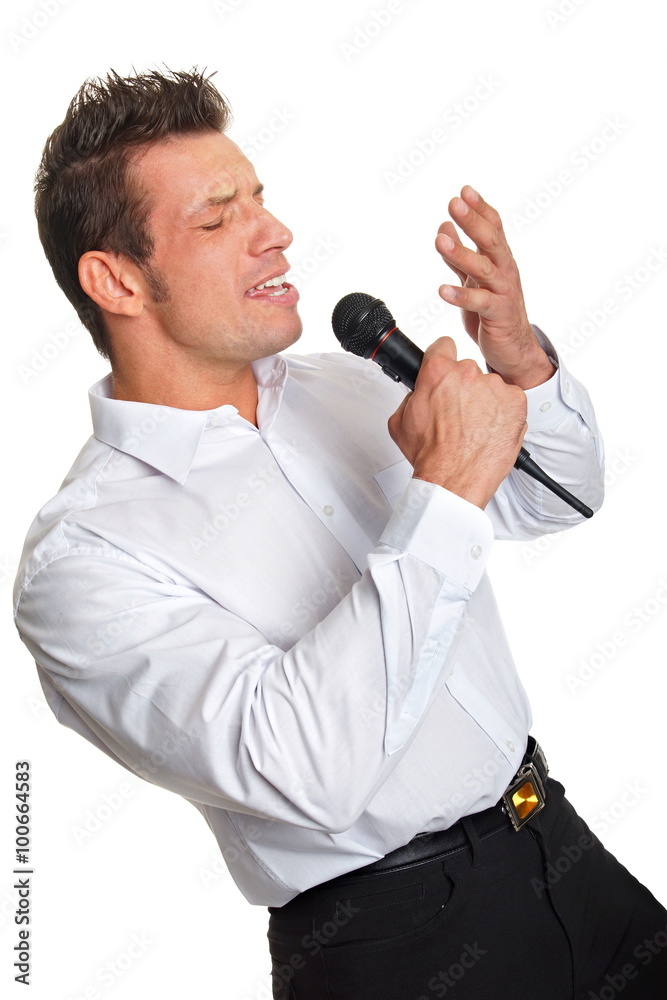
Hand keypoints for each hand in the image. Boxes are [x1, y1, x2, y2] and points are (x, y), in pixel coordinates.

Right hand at [387, 337, 527, 509]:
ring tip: (475, 427)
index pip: (443, 345)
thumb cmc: (432, 456)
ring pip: (490, 385)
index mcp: (438, 373)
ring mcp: (495, 387)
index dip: (442, 358)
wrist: (456, 479)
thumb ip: (411, 396)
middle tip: (458, 413)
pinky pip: (510, 398)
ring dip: (484, 400)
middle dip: (462, 387)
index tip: (445, 367)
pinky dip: (504, 411)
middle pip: (467, 369)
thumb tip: (419, 392)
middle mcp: (468, 375)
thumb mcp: (401, 421)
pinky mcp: (516, 402)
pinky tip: (490, 429)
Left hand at [435, 186, 555, 389]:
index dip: (479, 209)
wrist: (514, 349)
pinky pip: (480, 302)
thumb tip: (445, 227)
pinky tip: (442, 290)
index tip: (464, 191)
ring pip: (483, 268)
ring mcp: (503, 292)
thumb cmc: (495, 313)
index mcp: (500, 260)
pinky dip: (461, 296)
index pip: (493, 228)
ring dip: (461, 253)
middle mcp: (505, 271)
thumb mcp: (475, 279)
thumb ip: (460, 255)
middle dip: (472, 220)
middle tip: (454, 203)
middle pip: (490, 240)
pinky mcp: (498, 314)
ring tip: (440, 241)